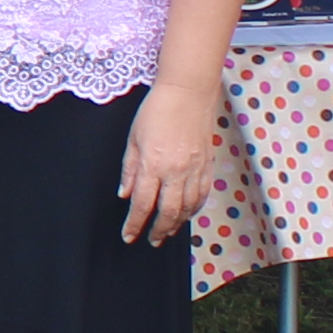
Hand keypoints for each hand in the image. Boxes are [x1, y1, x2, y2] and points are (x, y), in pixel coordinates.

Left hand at [116, 86, 219, 245]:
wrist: (188, 92)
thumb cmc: (156, 110)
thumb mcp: (133, 139)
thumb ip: (129, 170)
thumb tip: (125, 195)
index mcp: (153, 164)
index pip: (142, 204)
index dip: (135, 224)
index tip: (129, 236)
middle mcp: (176, 171)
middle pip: (168, 212)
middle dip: (158, 230)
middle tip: (151, 240)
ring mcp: (195, 169)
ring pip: (188, 207)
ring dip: (177, 223)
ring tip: (167, 232)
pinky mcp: (208, 164)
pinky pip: (202, 194)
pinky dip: (194, 209)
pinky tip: (187, 214)